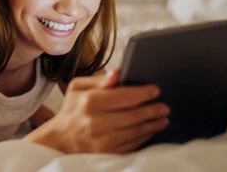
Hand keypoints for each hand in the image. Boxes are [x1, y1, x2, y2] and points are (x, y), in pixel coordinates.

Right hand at [24, 70, 168, 153]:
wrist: (61, 138)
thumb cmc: (73, 109)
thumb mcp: (79, 87)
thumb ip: (100, 80)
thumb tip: (118, 73)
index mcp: (90, 101)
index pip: (125, 96)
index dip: (144, 93)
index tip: (155, 90)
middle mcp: (96, 121)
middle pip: (135, 115)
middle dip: (153, 109)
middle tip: (164, 106)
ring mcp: (103, 140)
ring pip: (137, 130)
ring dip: (153, 124)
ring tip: (162, 117)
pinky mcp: (108, 153)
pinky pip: (133, 144)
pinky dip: (145, 136)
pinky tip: (151, 129)